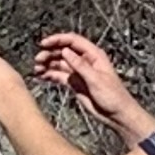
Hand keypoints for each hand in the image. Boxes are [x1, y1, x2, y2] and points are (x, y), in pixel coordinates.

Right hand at [29, 33, 143, 136]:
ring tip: (37, 69)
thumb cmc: (113, 96)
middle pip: (64, 51)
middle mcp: (85, 61)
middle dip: (49, 53)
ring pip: (60, 63)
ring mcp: (79, 72)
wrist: (117, 114)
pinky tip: (42, 76)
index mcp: (93, 55)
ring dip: (48, 64)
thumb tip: (65, 51)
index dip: (57, 40)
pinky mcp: (75, 83)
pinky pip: (60, 75)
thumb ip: (80, 65)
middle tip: (38, 60)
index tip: (43, 44)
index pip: (73, 41)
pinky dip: (50, 74)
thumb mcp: (96, 80)